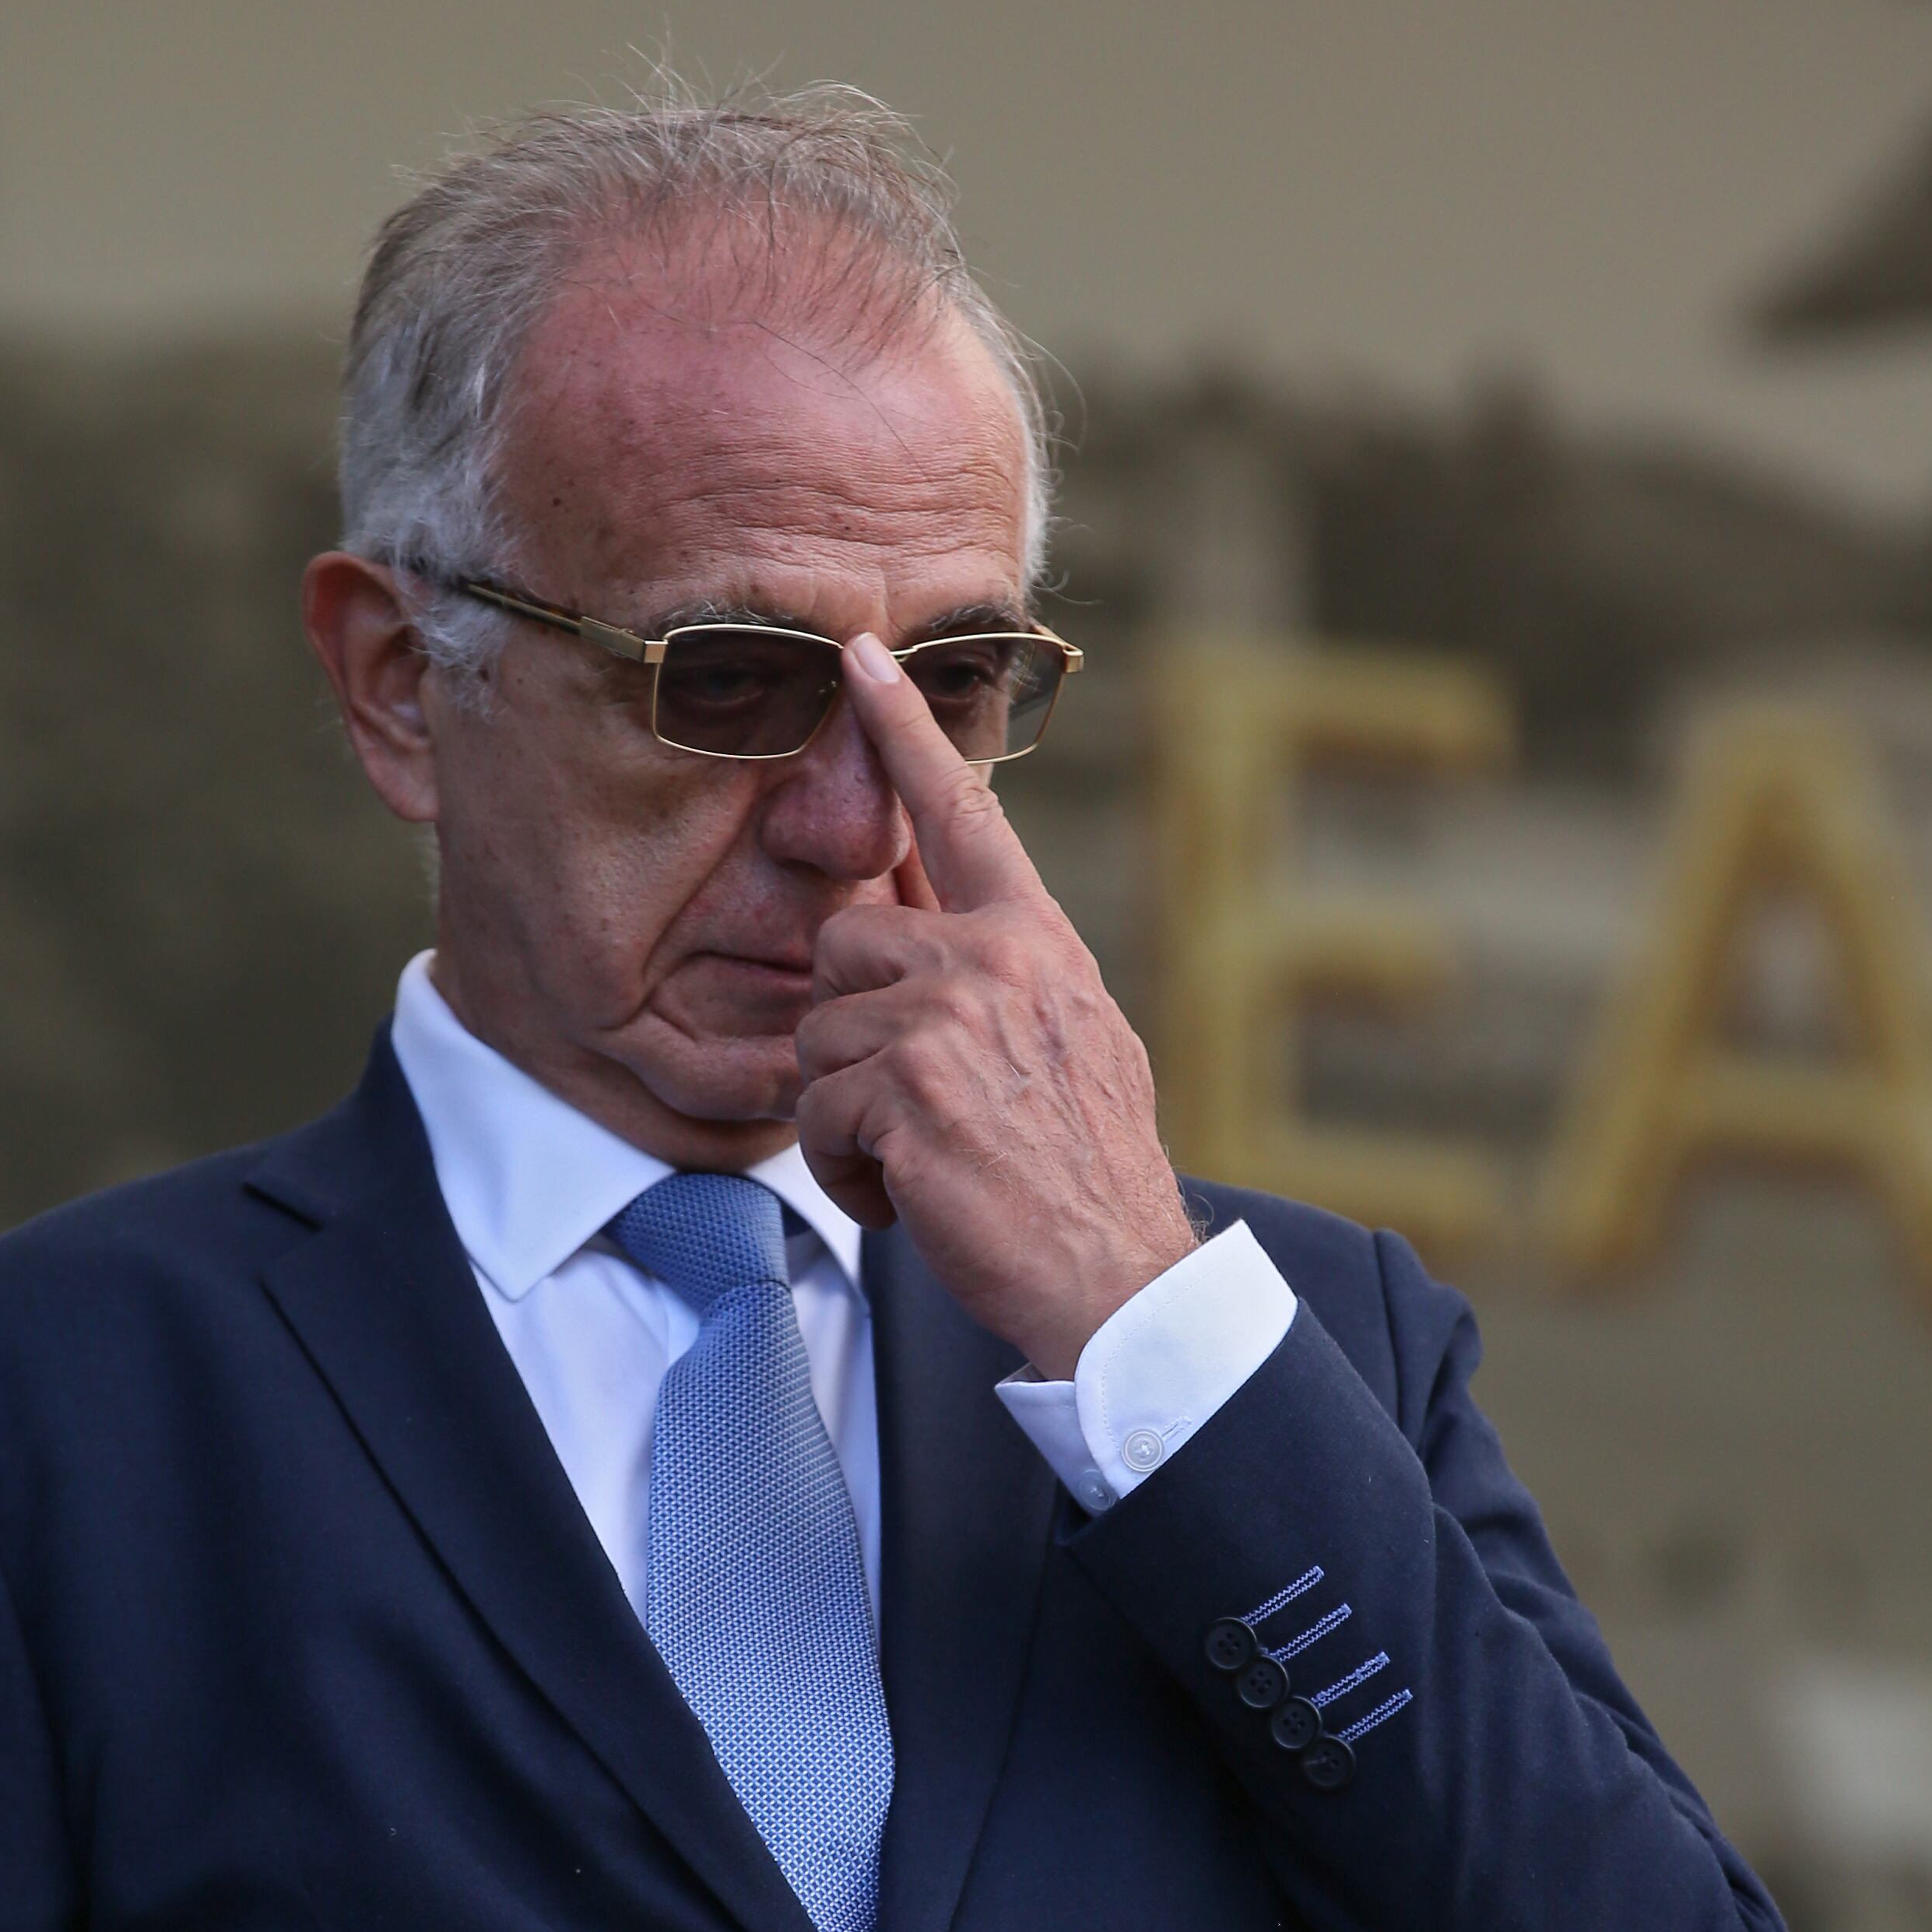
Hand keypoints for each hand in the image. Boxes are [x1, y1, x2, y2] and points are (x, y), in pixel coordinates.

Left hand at [794, 635, 1194, 1379]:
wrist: (1116, 1275)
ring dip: (849, 1115)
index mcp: (1036, 939)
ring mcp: (949, 1019)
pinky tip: (910, 1198)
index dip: (905, 730)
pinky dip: (847, 1172)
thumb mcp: (1070, 1040)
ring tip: (924, 1160)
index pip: (961, 812)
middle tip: (913, 1105)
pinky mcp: (907, 1089)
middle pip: (842, 938)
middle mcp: (994, 959)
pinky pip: (816, 1114)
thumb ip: (1002, 974)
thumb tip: (923, 930)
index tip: (860, 656)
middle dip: (851, 1029)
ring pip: (818, 1034)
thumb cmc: (1084, 1169)